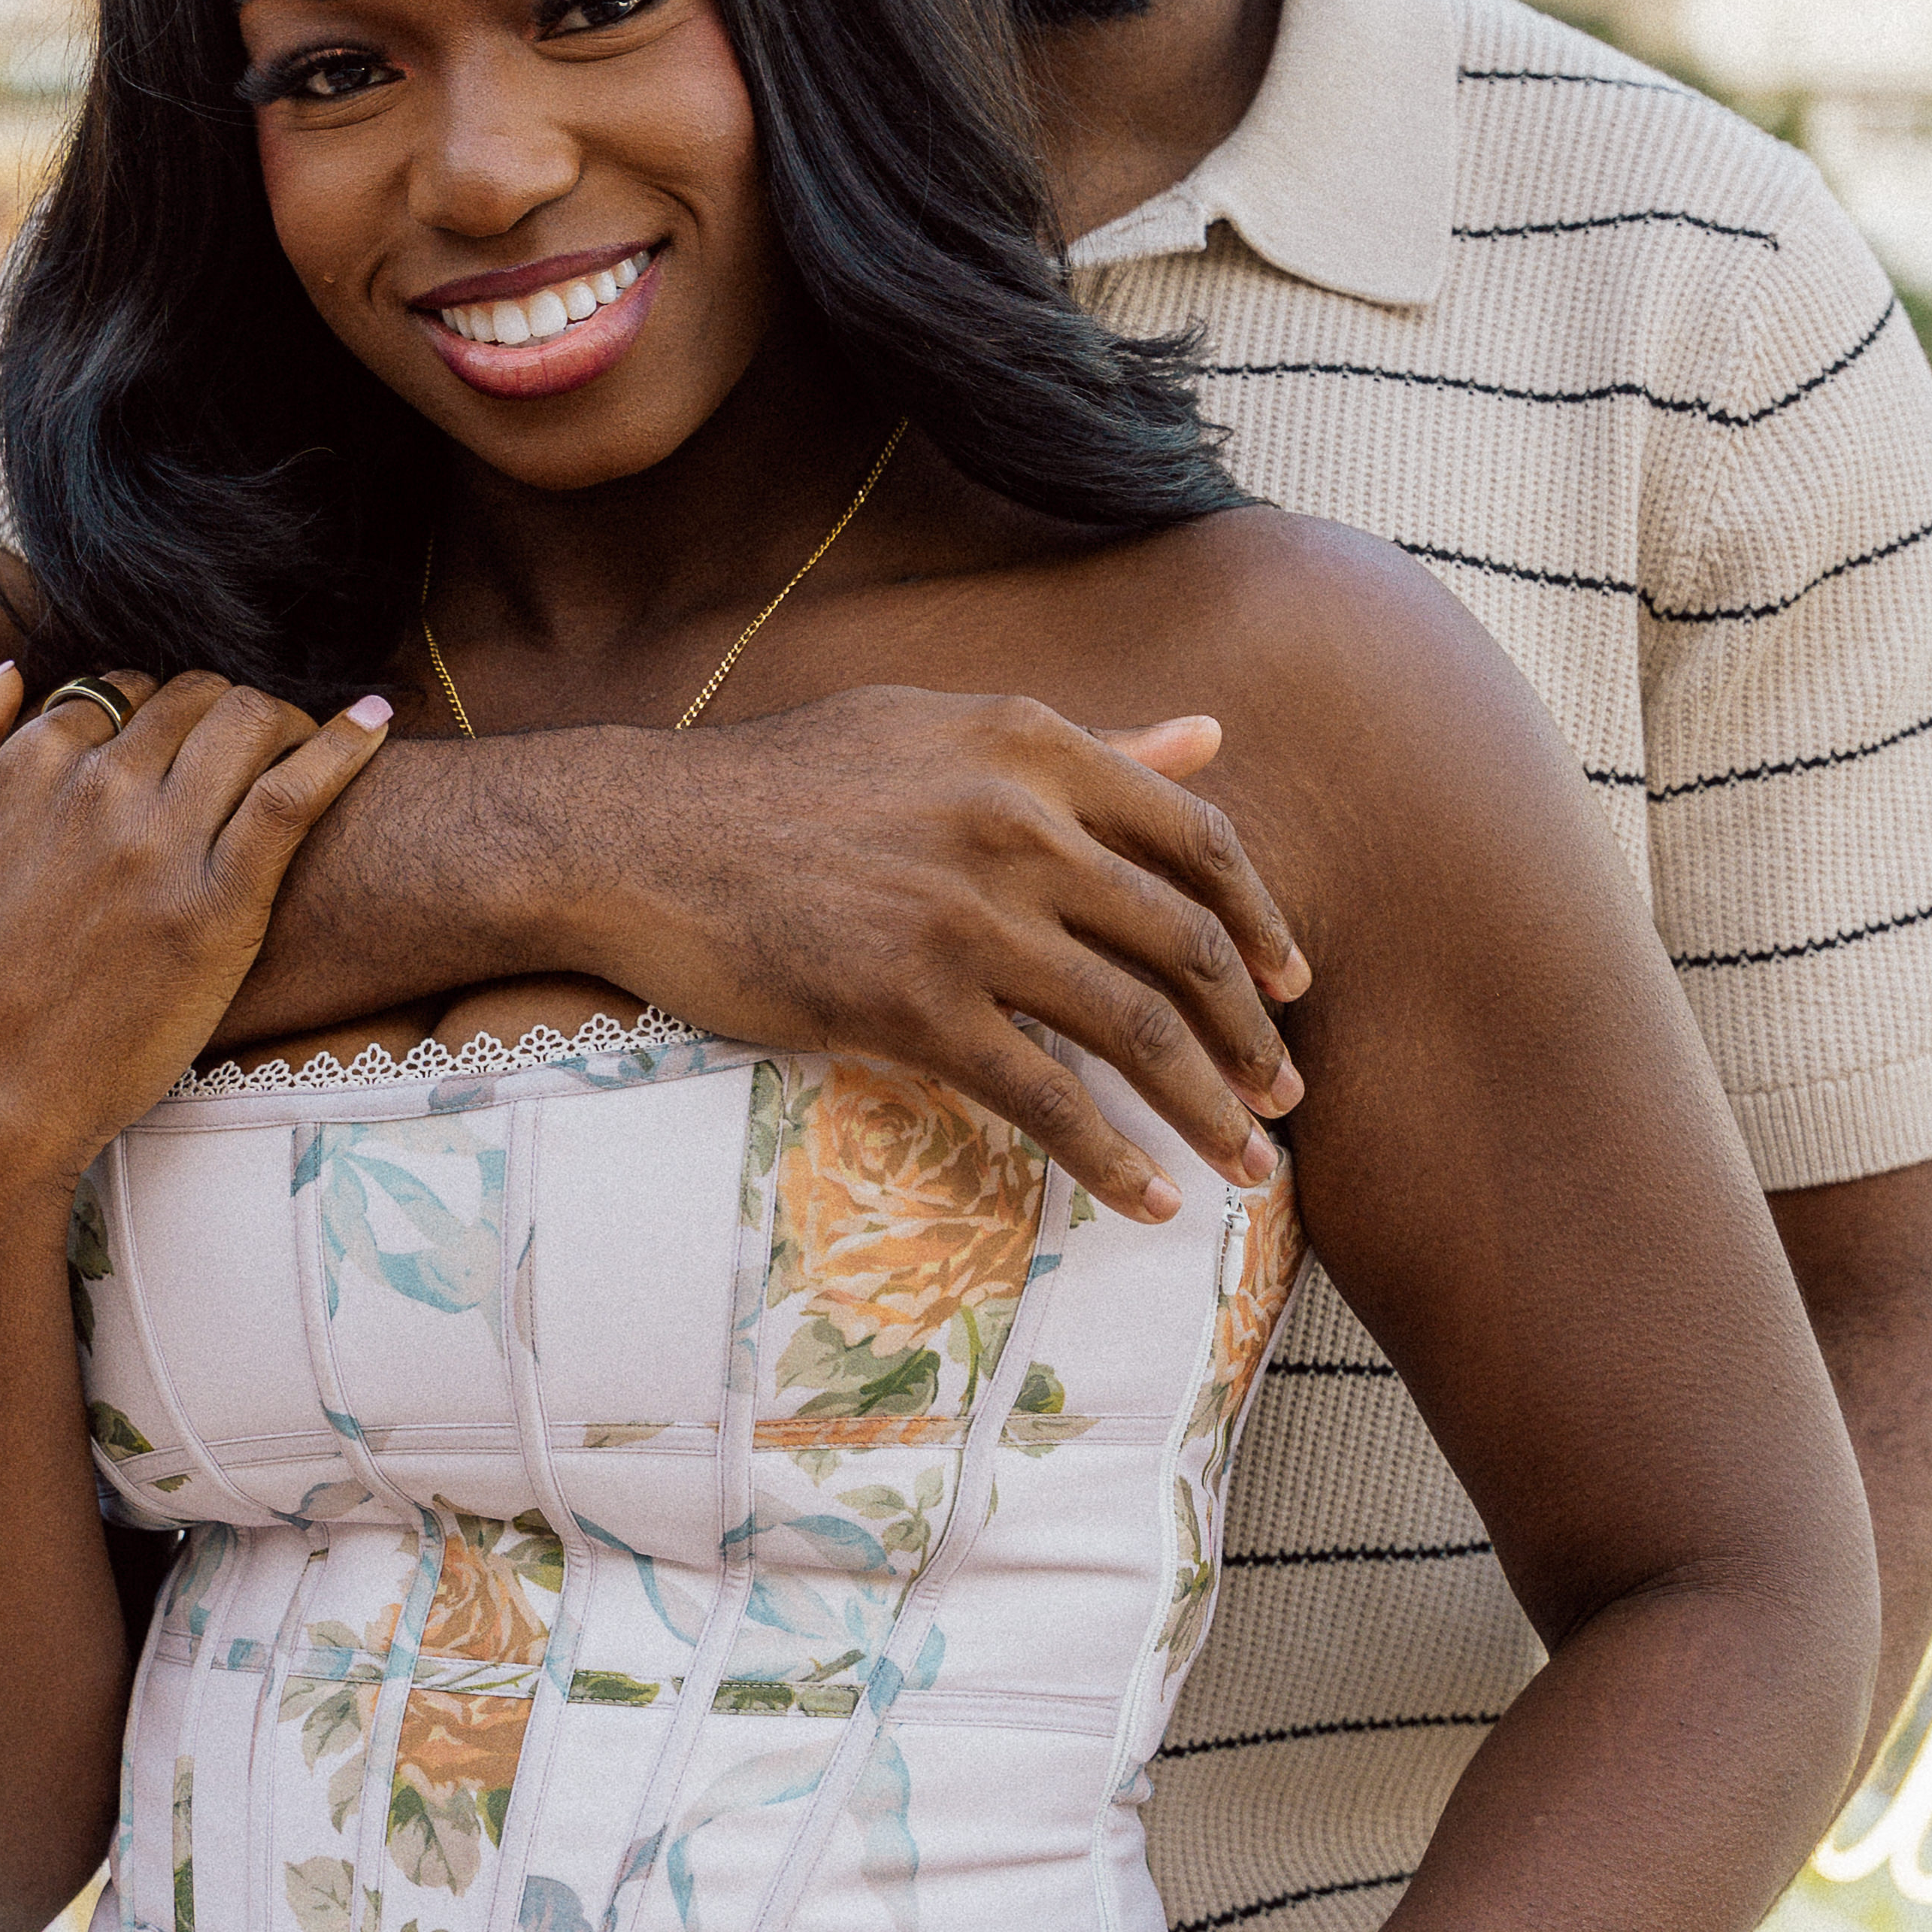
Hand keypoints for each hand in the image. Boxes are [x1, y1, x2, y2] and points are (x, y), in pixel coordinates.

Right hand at [0, 662, 390, 1195]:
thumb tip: (7, 672)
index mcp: (28, 767)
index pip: (115, 688)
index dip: (147, 707)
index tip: (169, 743)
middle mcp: (100, 788)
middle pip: (192, 696)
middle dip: (220, 708)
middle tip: (241, 748)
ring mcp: (164, 844)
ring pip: (250, 723)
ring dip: (281, 719)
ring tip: (299, 744)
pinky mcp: (221, 903)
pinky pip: (298, 793)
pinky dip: (344, 743)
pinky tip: (375, 720)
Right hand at [611, 692, 1307, 1224]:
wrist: (639, 836)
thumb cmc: (787, 782)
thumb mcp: (940, 729)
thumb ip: (1085, 742)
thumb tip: (1210, 737)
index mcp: (1031, 745)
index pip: (1195, 837)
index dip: (1259, 920)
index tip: (1292, 984)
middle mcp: (1016, 823)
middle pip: (1181, 943)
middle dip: (1254, 1035)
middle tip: (1289, 1096)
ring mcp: (966, 916)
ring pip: (1134, 1030)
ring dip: (1209, 1110)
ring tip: (1249, 1169)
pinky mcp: (911, 1004)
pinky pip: (1046, 1099)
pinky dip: (1112, 1160)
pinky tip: (1148, 1203)